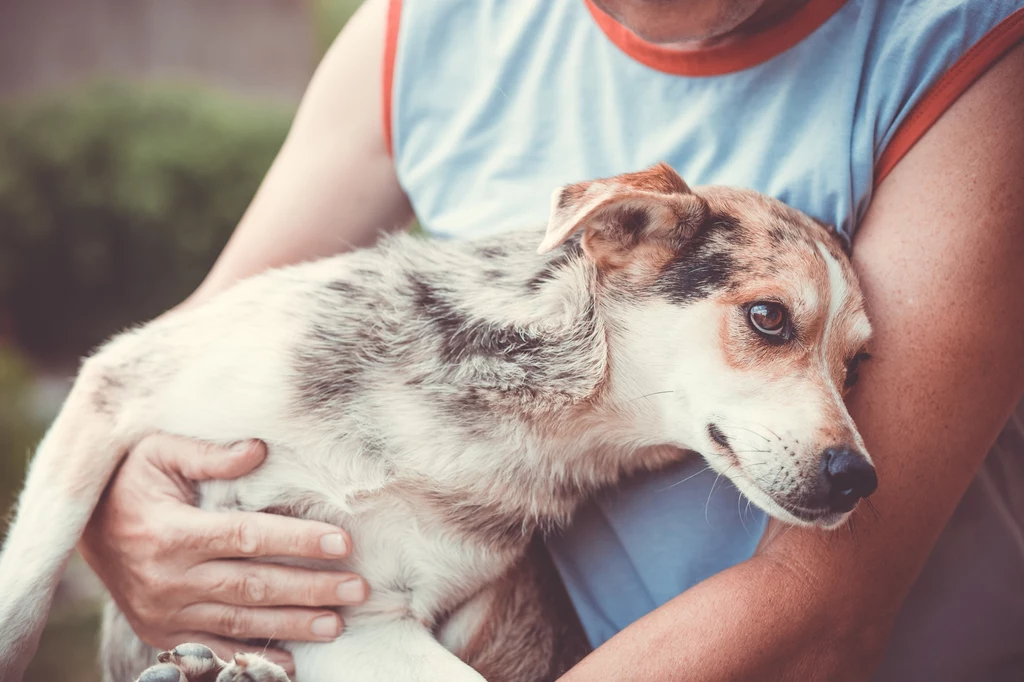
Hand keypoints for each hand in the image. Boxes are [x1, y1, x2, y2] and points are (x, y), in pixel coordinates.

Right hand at [80, 434, 367, 674]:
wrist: (84, 527)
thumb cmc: (131, 480)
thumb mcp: (159, 452)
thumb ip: (208, 455)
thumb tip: (258, 450)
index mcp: (172, 532)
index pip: (247, 538)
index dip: (296, 542)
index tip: (342, 543)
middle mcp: (168, 578)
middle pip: (253, 587)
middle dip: (310, 589)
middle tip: (357, 588)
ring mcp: (165, 611)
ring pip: (241, 622)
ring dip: (293, 624)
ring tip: (338, 623)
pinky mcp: (162, 631)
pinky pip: (213, 649)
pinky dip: (252, 658)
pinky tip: (290, 662)